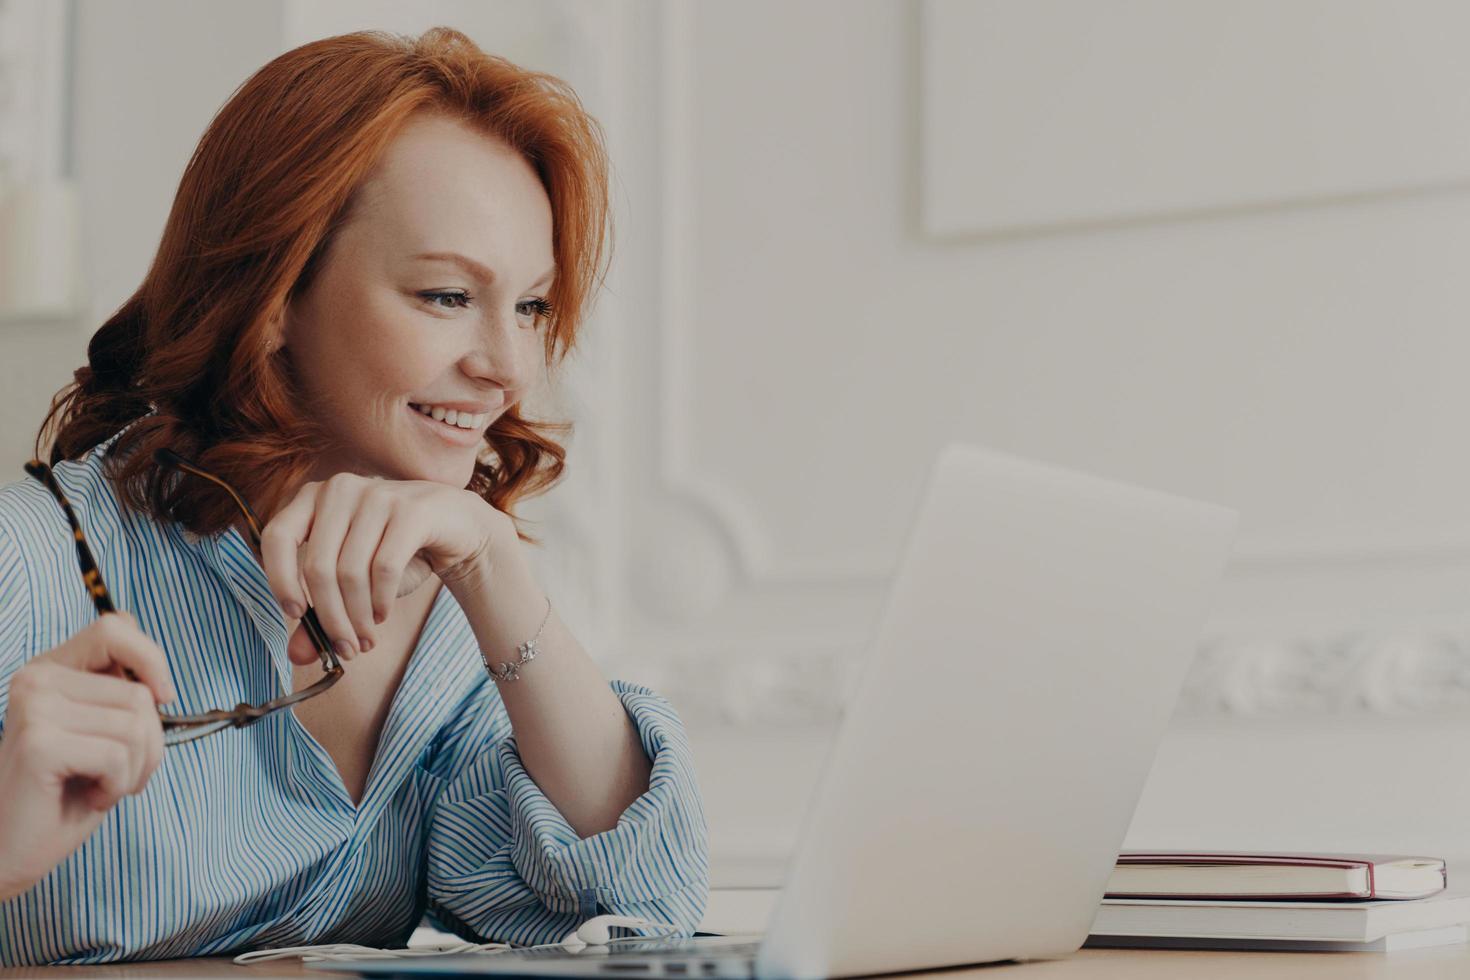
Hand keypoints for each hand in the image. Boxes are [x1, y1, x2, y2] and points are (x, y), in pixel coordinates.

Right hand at [0, 612, 174, 900]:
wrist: (13, 850)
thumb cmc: (65, 794)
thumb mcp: (102, 733)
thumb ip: (122, 695)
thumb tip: (156, 680)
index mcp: (52, 669)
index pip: (117, 627)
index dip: (152, 659)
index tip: (163, 698)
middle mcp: (37, 679)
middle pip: (140, 693)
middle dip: (149, 743)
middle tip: (119, 773)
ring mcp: (34, 708)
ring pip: (136, 725)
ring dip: (135, 769)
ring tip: (100, 786)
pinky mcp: (38, 743)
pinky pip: (118, 756)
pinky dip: (118, 786)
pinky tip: (88, 797)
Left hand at [258, 473, 506, 664]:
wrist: (456, 525)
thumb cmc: (396, 551)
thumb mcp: (352, 581)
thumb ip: (321, 612)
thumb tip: (297, 655)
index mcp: (313, 497)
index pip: (277, 537)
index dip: (279, 580)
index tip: (296, 615)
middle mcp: (340, 488)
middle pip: (317, 566)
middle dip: (330, 617)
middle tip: (343, 648)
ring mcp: (377, 495)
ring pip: (350, 572)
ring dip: (357, 617)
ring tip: (365, 639)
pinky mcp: (411, 510)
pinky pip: (384, 568)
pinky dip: (381, 601)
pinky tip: (383, 614)